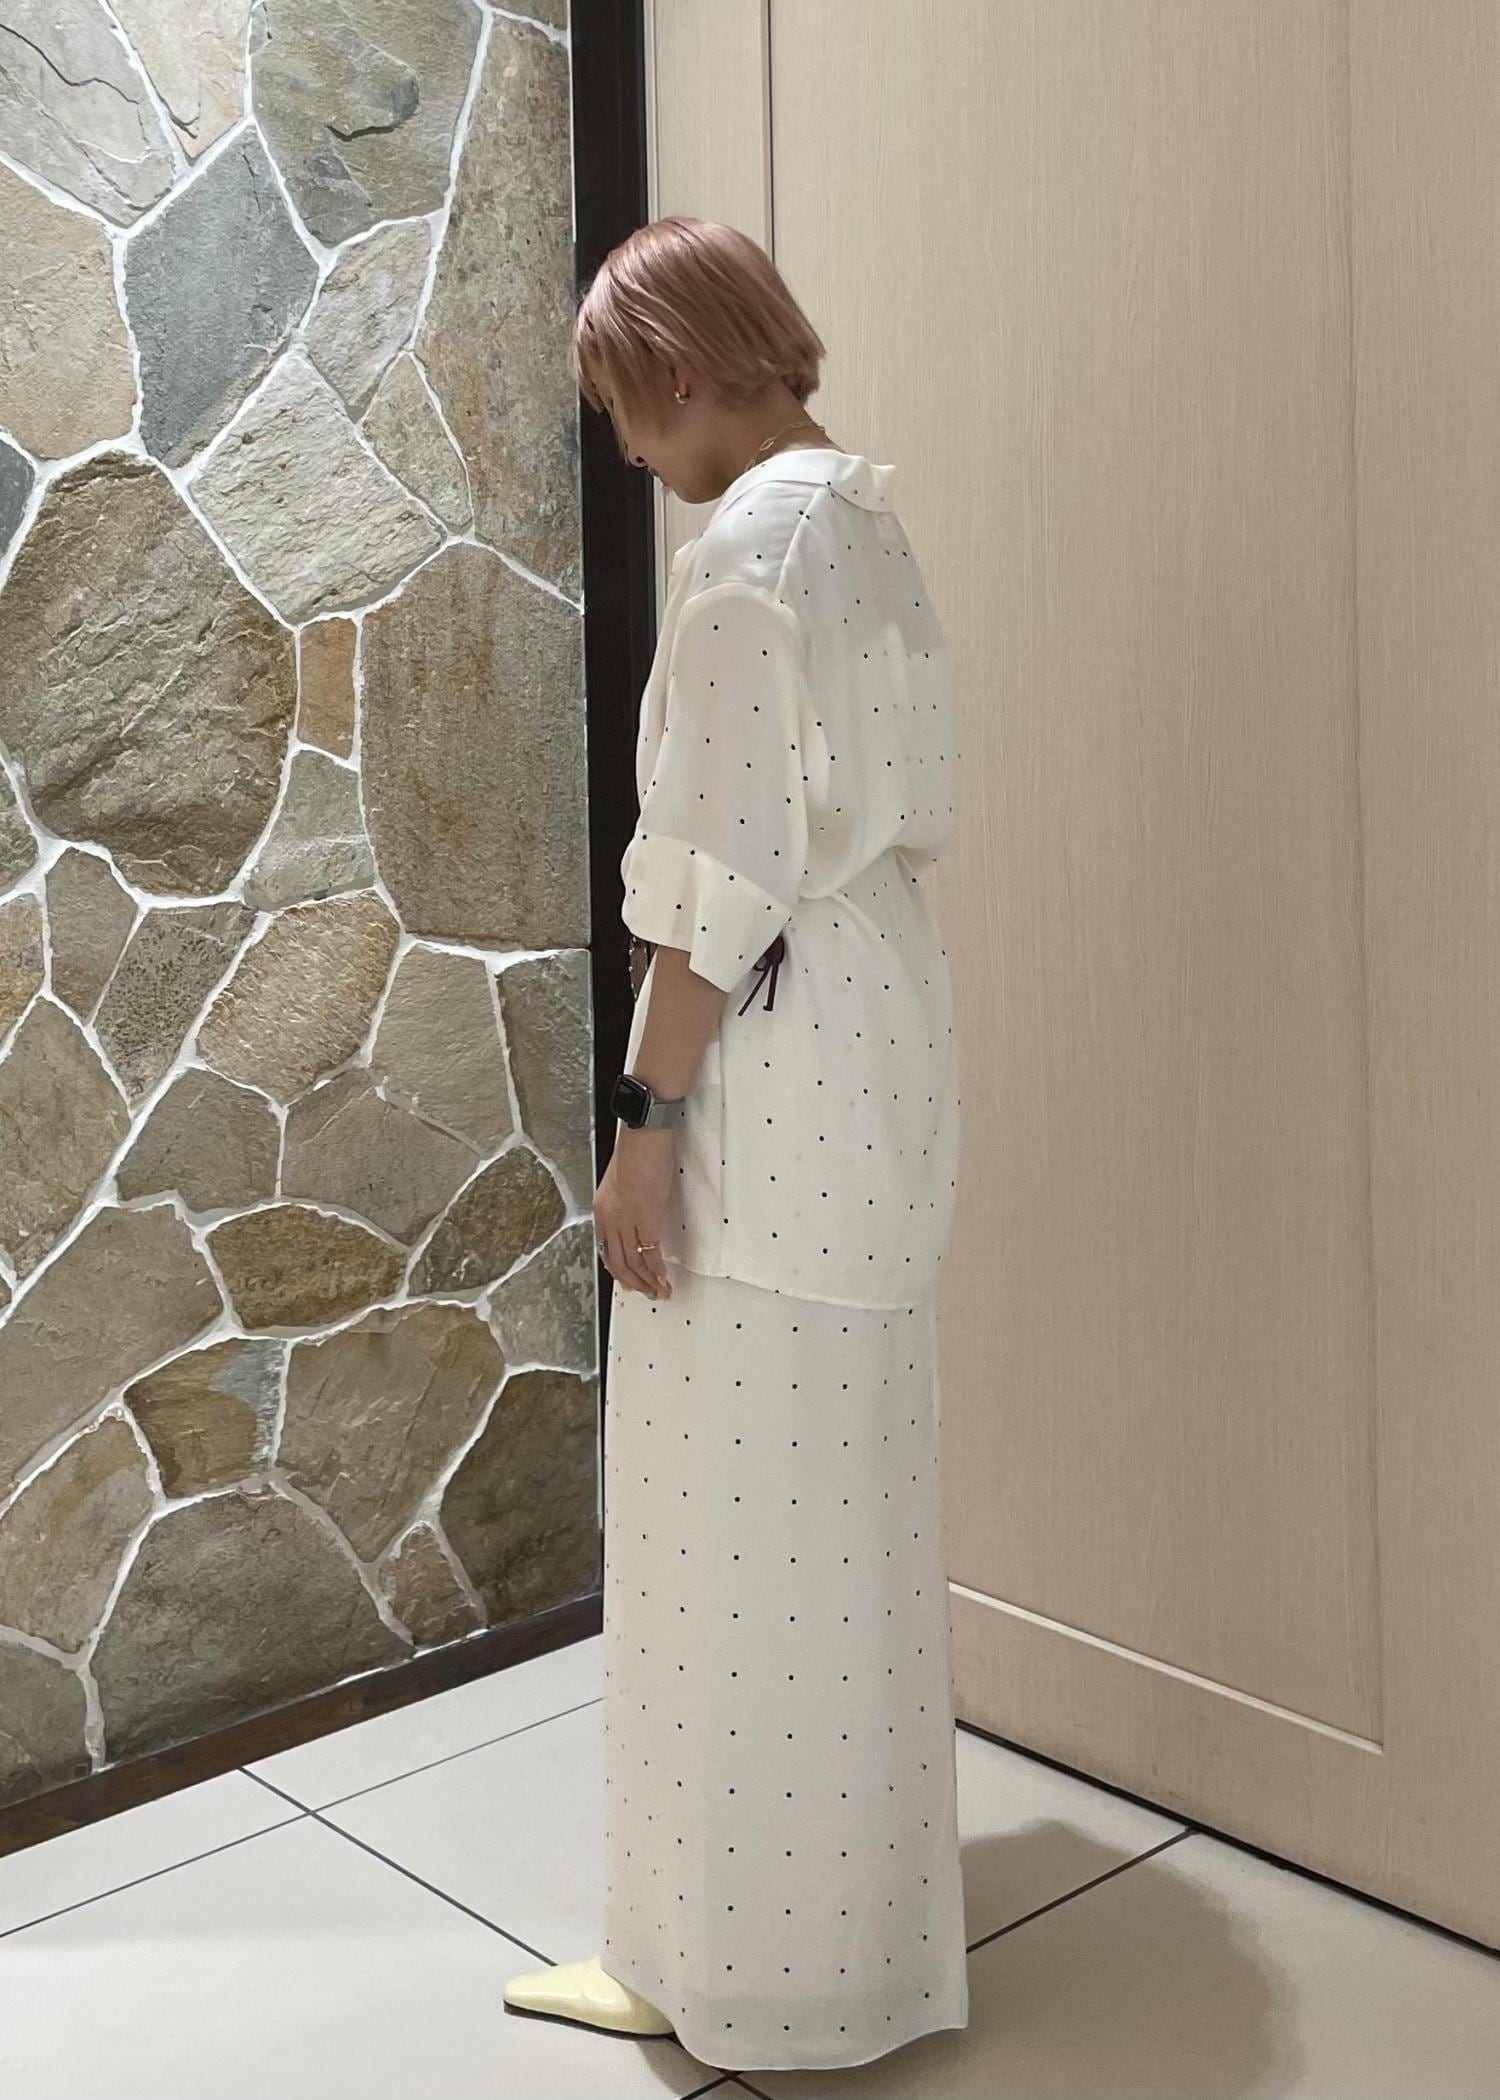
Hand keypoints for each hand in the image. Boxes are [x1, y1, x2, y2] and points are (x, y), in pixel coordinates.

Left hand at [594, 1126, 675, 1296]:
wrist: (645, 1136)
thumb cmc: (637, 1151)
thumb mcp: (621, 1183)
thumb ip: (624, 1205)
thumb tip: (637, 1219)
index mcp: (602, 1210)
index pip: (605, 1250)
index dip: (619, 1271)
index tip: (630, 1281)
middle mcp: (610, 1219)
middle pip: (619, 1262)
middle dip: (635, 1282)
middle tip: (648, 1292)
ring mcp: (627, 1220)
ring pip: (633, 1262)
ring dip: (648, 1280)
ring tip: (660, 1290)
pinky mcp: (646, 1217)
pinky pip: (650, 1252)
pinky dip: (657, 1268)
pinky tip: (663, 1277)